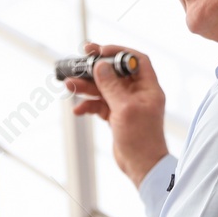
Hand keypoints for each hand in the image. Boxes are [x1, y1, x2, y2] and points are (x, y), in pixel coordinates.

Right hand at [63, 42, 168, 187]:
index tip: (100, 50)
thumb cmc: (141, 139)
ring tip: (69, 84)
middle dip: (96, 69)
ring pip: (104, 89)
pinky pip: (100, 105)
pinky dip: (88, 105)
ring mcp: (126, 105)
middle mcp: (138, 93)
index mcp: (148, 88)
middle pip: (115, 73)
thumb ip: (111, 86)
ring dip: (87, 87)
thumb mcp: (124, 109)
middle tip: (79, 61)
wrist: (141, 166)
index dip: (119, 52)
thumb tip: (100, 65)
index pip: (135, 60)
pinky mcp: (116, 116)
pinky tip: (78, 110)